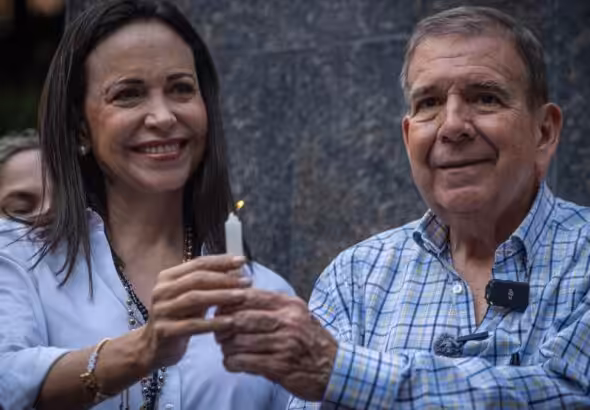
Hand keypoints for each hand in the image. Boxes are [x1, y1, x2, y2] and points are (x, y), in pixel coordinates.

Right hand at [139, 255, 250, 370]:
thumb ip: (209, 284)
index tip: (243, 261)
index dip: (221, 261)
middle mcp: (162, 291)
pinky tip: (230, 322)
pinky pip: (192, 325)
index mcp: (168, 277)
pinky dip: (213, 322)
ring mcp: (161, 311)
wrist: (152, 348)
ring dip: (221, 296)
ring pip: (195, 298)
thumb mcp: (191, 297)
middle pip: (197, 279)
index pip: (198, 263)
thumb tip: (238, 269)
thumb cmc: (178, 318)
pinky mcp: (164, 331)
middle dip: (225, 278)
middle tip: (247, 281)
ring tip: (243, 296)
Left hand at [214, 289, 337, 400]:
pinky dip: (232, 363)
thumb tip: (235, 299)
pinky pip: (245, 362)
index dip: (228, 303)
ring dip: (226, 347)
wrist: (335, 369)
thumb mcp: (297, 315)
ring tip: (226, 350)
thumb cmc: (311, 341)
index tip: (218, 310)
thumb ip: (271, 307)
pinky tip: (233, 363)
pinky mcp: (280, 366)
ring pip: (239, 341)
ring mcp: (285, 344)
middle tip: (219, 333)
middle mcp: (288, 321)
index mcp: (290, 305)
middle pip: (241, 318)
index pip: (250, 297)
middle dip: (223, 327)